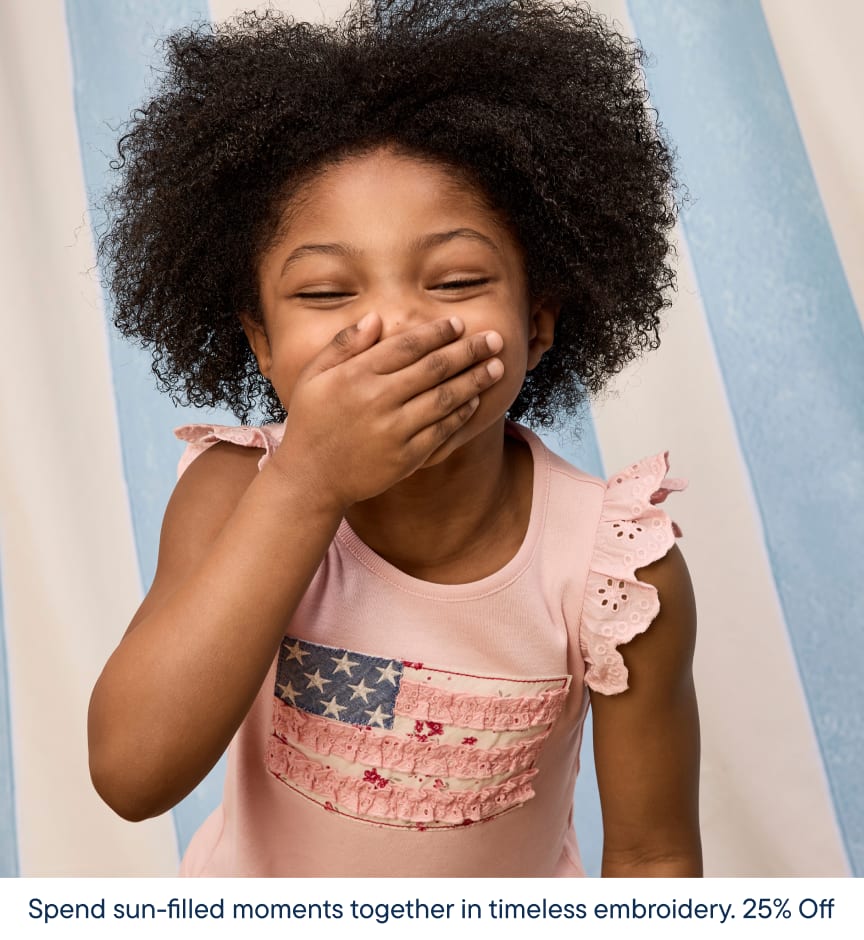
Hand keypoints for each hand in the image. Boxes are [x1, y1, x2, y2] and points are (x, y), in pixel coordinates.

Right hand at [270, 312, 503, 508]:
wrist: (312, 477)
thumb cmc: (311, 421)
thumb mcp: (313, 376)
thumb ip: (343, 344)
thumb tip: (376, 318)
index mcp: (356, 374)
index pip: (407, 346)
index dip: (437, 333)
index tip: (459, 324)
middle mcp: (378, 399)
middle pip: (434, 368)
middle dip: (469, 351)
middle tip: (494, 339)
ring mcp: (394, 430)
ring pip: (445, 398)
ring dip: (475, 380)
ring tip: (496, 367)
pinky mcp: (406, 457)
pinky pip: (442, 431)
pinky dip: (461, 414)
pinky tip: (475, 400)